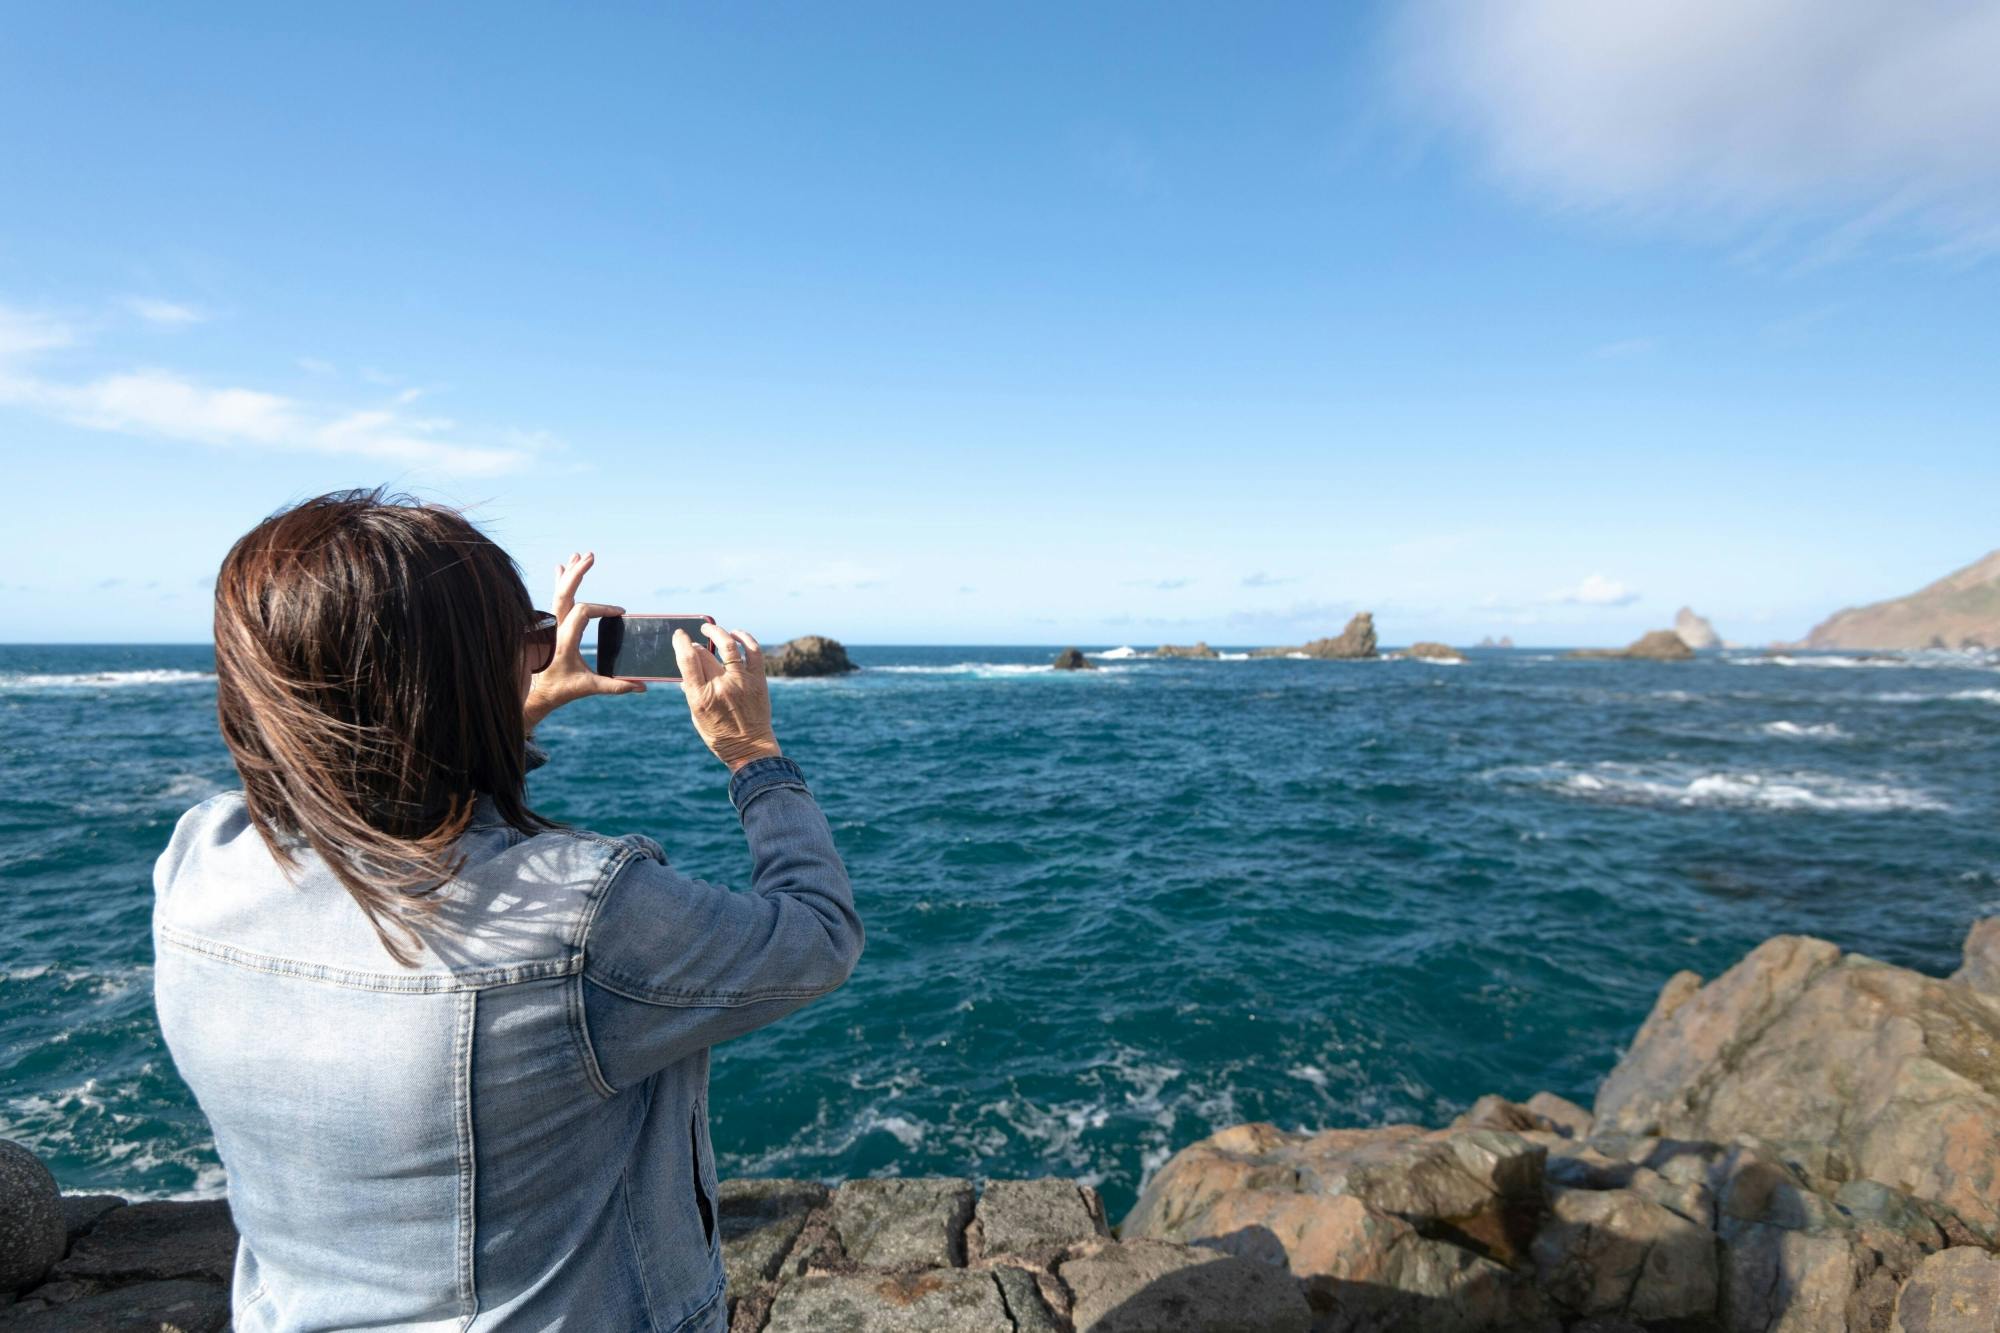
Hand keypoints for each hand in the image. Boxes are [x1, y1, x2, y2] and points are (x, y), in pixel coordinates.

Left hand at [524, 552, 644, 729]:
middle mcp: (555, 629)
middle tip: (590, 556)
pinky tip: (561, 568)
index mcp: (564, 640)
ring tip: (578, 555)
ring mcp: (550, 626)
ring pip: (558, 594)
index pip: (583, 612)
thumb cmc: (561, 690)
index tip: (619, 614)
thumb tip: (641, 687)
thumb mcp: (588, 688)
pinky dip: (560, 582)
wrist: (535, 693)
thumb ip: (615, 686)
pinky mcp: (550, 626)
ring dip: (569, 573)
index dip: (603, 608)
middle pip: (564, 594)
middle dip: (577, 573)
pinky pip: (554, 599)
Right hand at [675, 623, 781, 771]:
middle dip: (696, 644)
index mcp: (701, 697)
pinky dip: (745, 638)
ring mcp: (741, 681)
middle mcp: (720, 686)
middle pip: (704, 653)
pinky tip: (736, 634)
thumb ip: (691, 694)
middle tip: (695, 642)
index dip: (681, 642)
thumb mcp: (697, 717)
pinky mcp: (758, 680)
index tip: (679, 635)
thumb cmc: (721, 736)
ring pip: (728, 645)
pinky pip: (753, 651)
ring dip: (717, 632)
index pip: (687, 660)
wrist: (751, 749)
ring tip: (709, 628)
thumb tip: (684, 675)